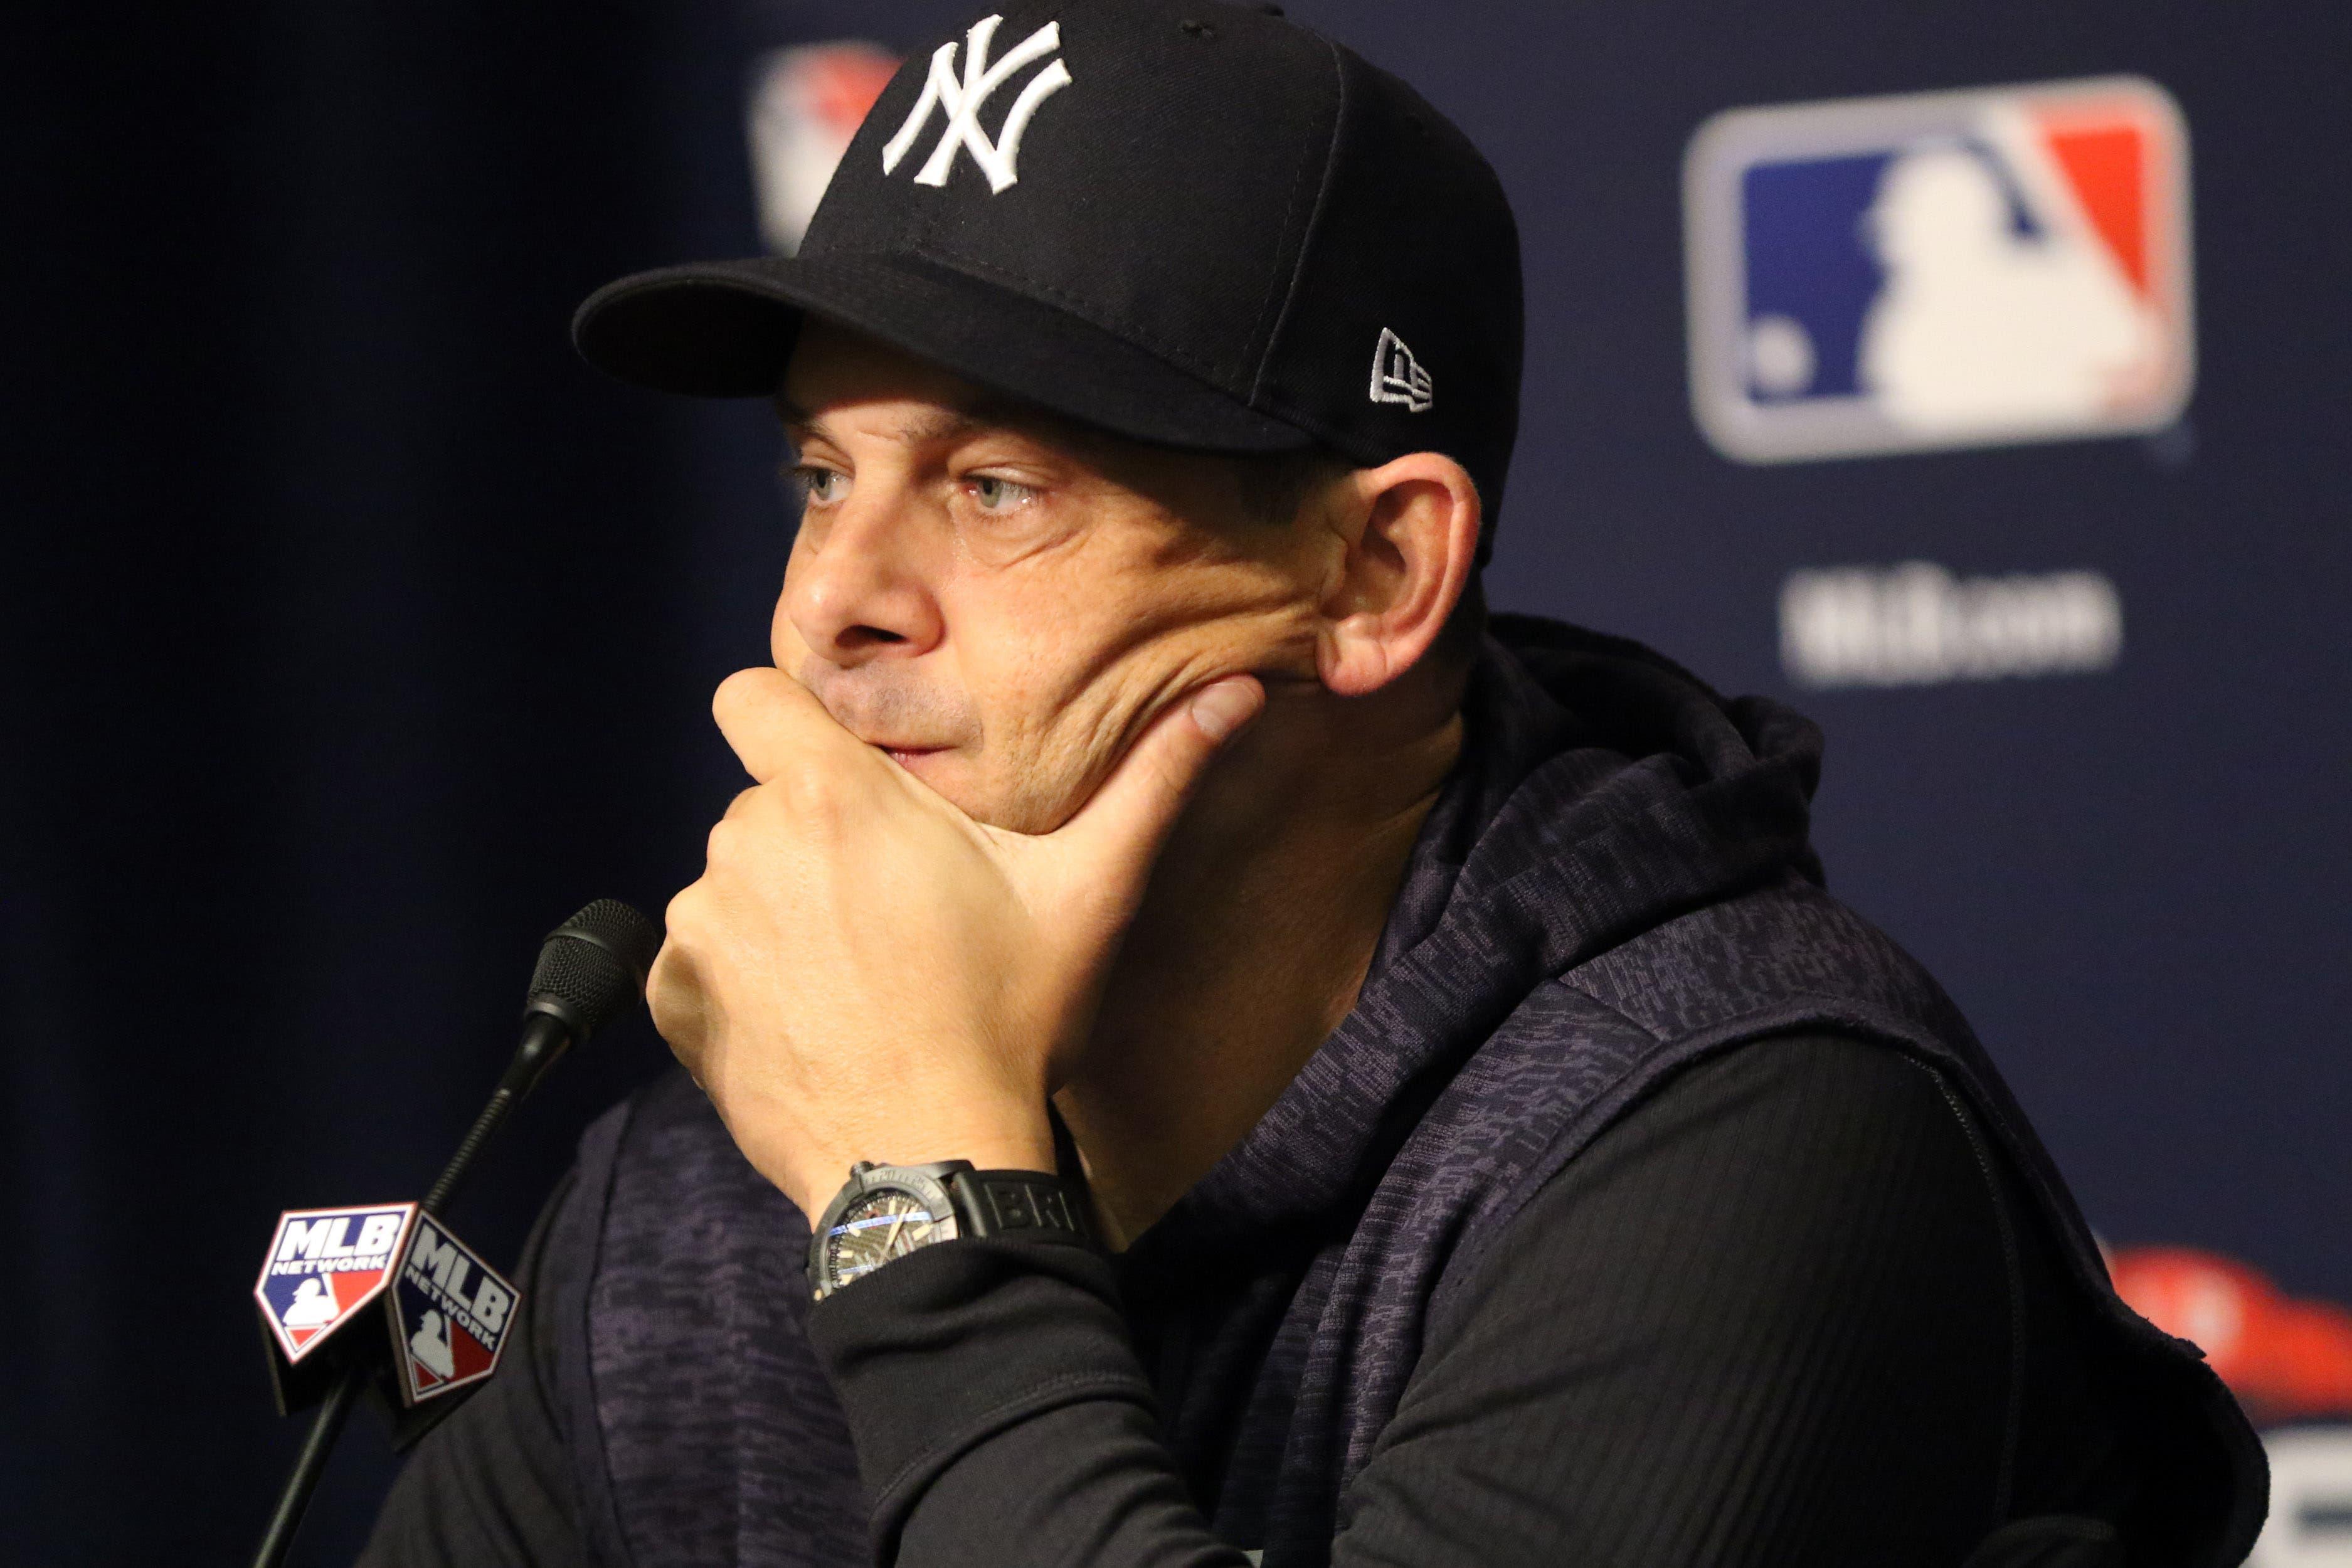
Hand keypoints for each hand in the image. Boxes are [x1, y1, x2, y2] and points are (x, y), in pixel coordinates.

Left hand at [648, 666, 1263, 1218]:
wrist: (930, 1164)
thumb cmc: (1010, 1022)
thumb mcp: (1091, 894)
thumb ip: (1156, 779)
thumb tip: (1235, 693)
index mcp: (832, 795)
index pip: (750, 695)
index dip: (786, 720)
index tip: (838, 769)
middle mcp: (744, 843)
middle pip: (762, 802)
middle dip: (813, 839)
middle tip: (890, 908)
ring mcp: (701, 925)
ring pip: (732, 883)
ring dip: (777, 913)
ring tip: (854, 976)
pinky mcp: (674, 1001)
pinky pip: (694, 959)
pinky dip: (738, 982)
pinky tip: (811, 1020)